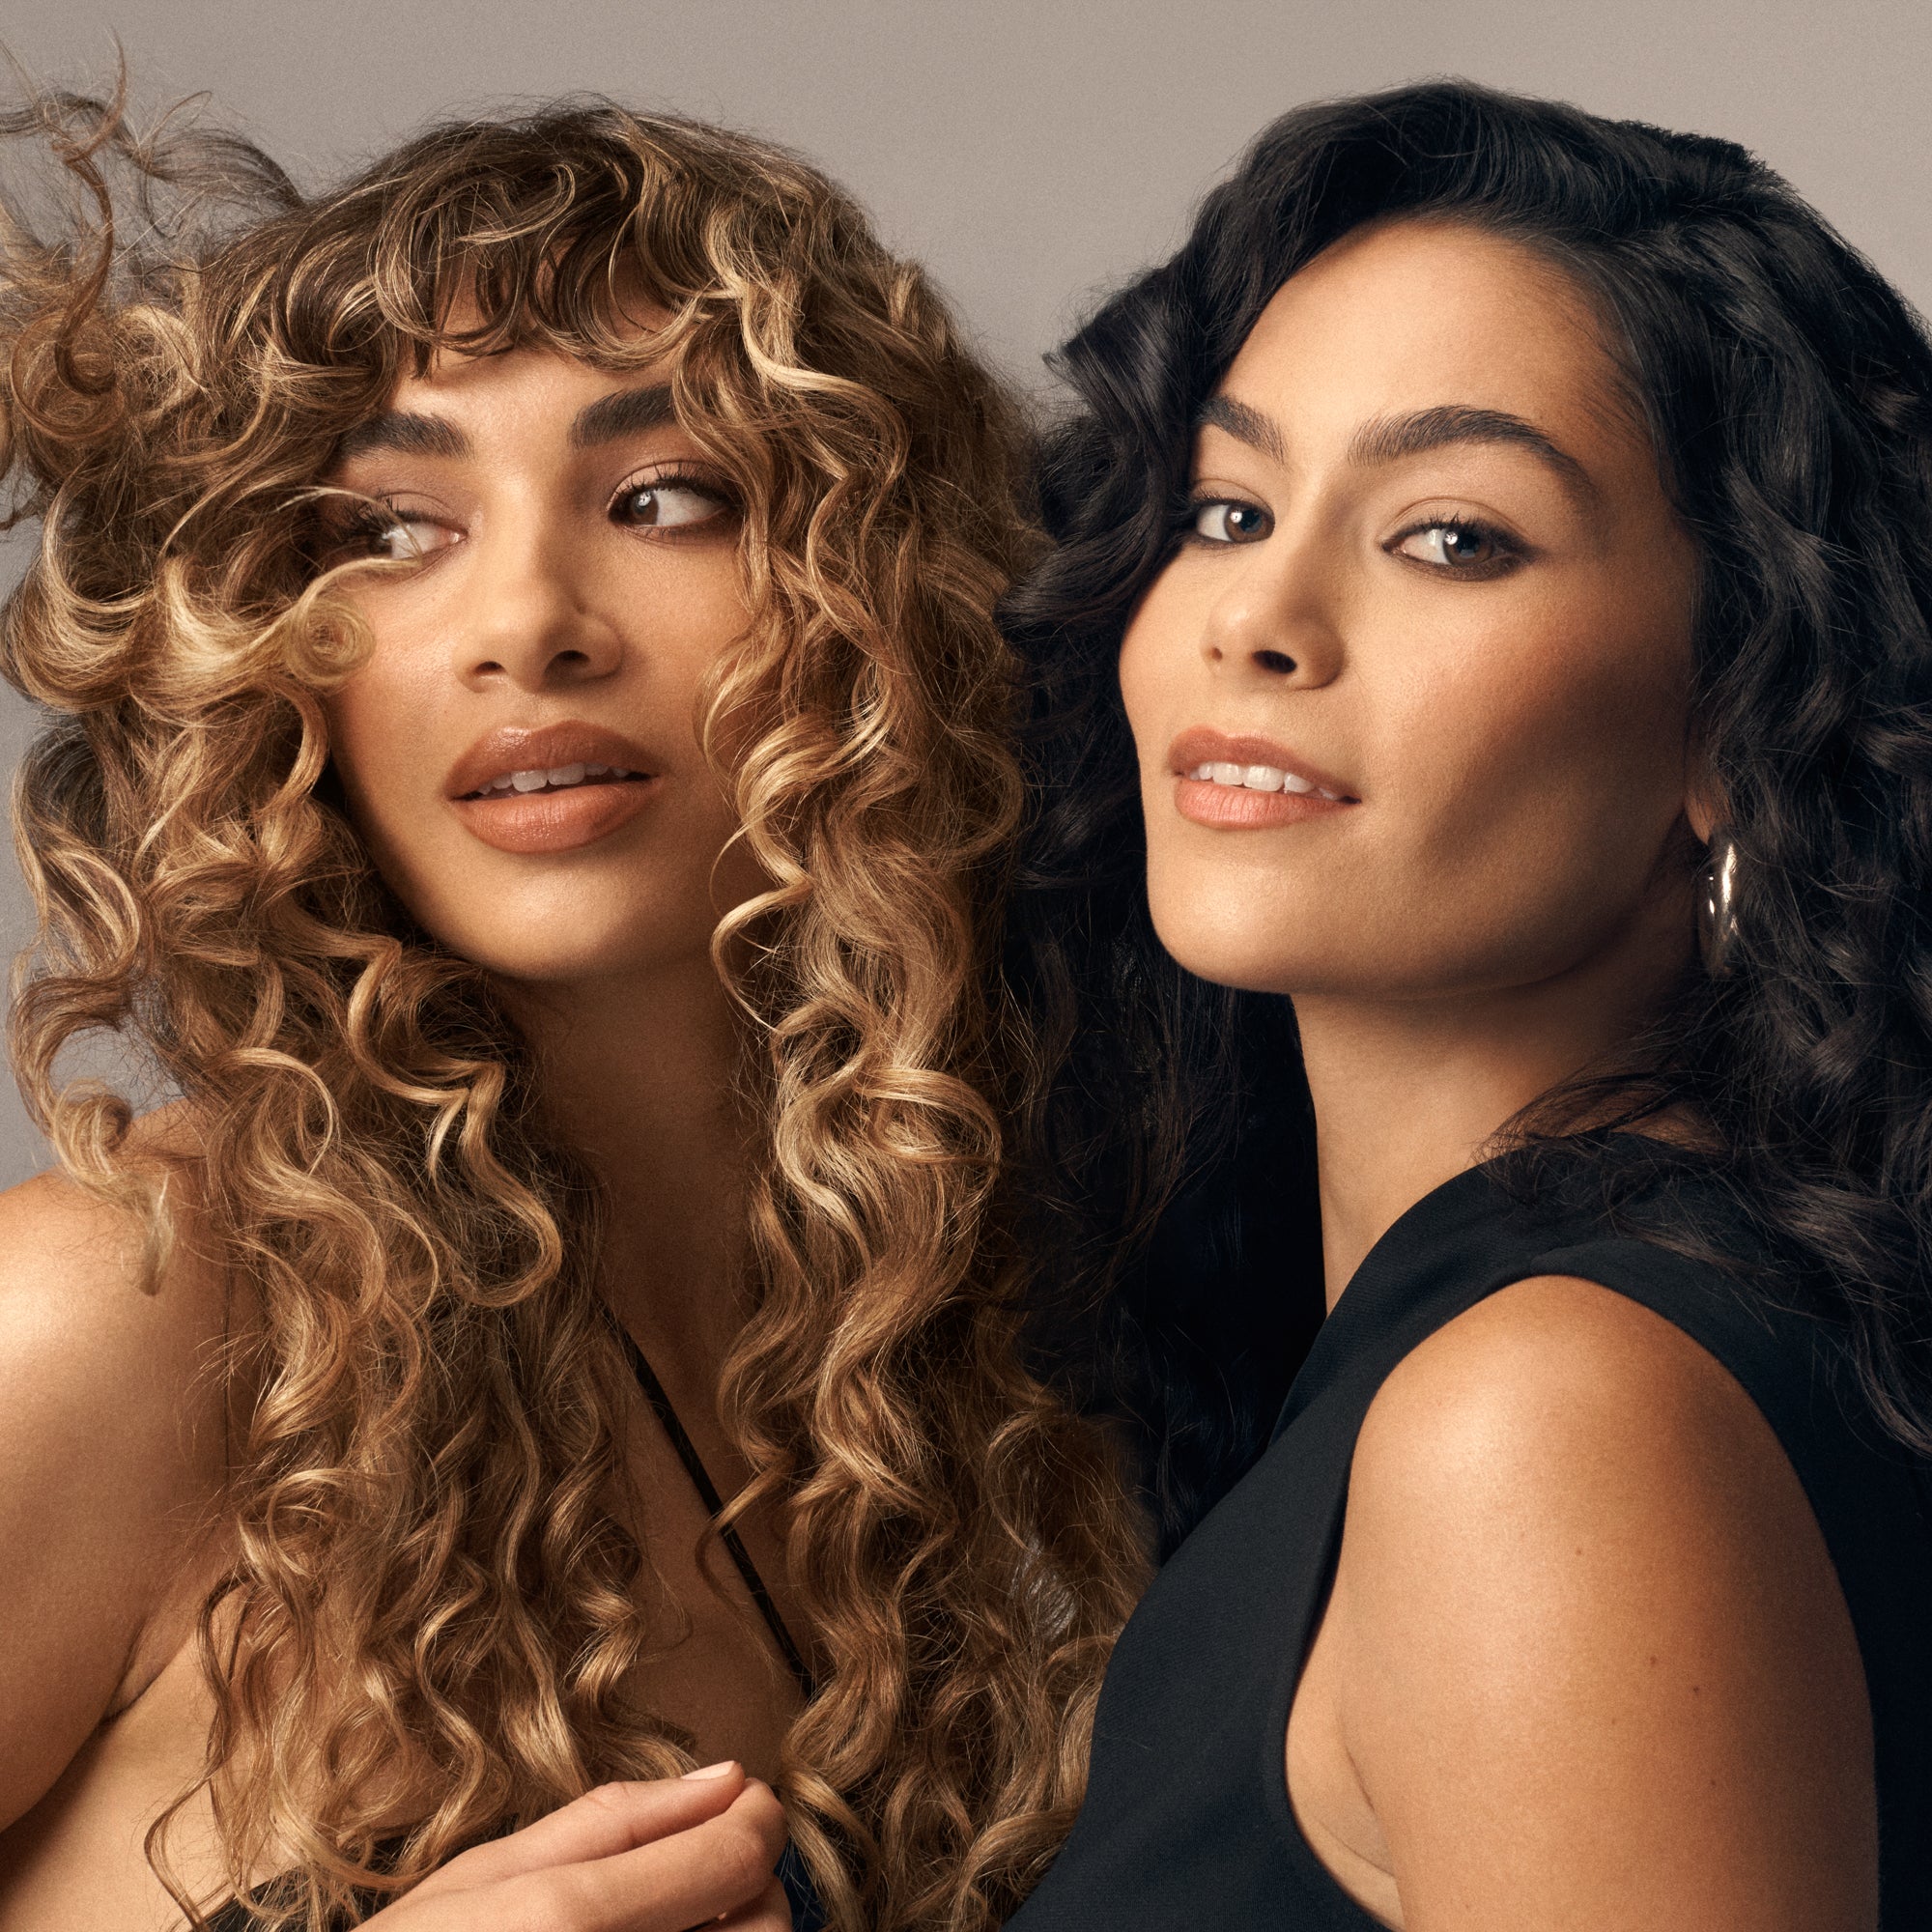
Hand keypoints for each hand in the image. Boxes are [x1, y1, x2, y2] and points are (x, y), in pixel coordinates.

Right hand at [361, 1762, 790, 1931]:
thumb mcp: (482, 1875)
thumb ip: (612, 1820)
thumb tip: (725, 1777)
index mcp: (567, 1922)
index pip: (735, 1856)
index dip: (757, 1817)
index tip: (746, 1802)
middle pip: (767, 1926)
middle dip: (752, 1881)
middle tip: (703, 1863)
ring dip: (739, 1931)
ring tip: (676, 1914)